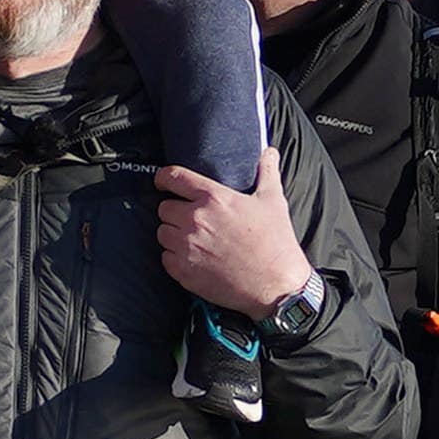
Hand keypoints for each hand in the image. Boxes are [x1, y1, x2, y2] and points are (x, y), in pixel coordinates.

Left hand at [157, 147, 314, 320]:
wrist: (276, 285)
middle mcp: (195, 220)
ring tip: (192, 239)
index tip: (164, 181)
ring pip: (162, 233)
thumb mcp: (273, 201)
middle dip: (175, 211)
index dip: (164, 177)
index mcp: (214, 198)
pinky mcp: (184, 272)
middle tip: (191, 218)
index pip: (173, 177)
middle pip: (164, 208)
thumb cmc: (276, 243)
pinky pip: (165, 258)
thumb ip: (266, 172)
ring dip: (173, 234)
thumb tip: (269, 152)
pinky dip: (175, 257)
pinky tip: (193, 258)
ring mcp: (187, 247)